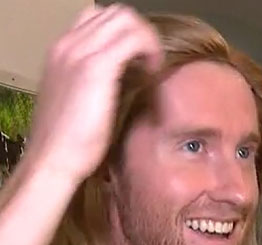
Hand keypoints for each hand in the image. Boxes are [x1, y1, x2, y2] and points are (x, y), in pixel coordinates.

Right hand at [26, 4, 162, 183]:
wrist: (53, 158)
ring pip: (126, 19)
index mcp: (61, 51)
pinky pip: (134, 39)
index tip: (140, 59)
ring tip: (151, 67)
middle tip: (150, 61)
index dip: (127, 34)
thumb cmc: (69, 139)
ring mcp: (80, 52)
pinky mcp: (96, 67)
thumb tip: (127, 73)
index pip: (98, 18)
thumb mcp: (80, 98)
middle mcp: (68, 44)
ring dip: (146, 39)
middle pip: (116, 14)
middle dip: (141, 33)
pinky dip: (150, 51)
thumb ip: (97, 80)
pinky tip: (152, 73)